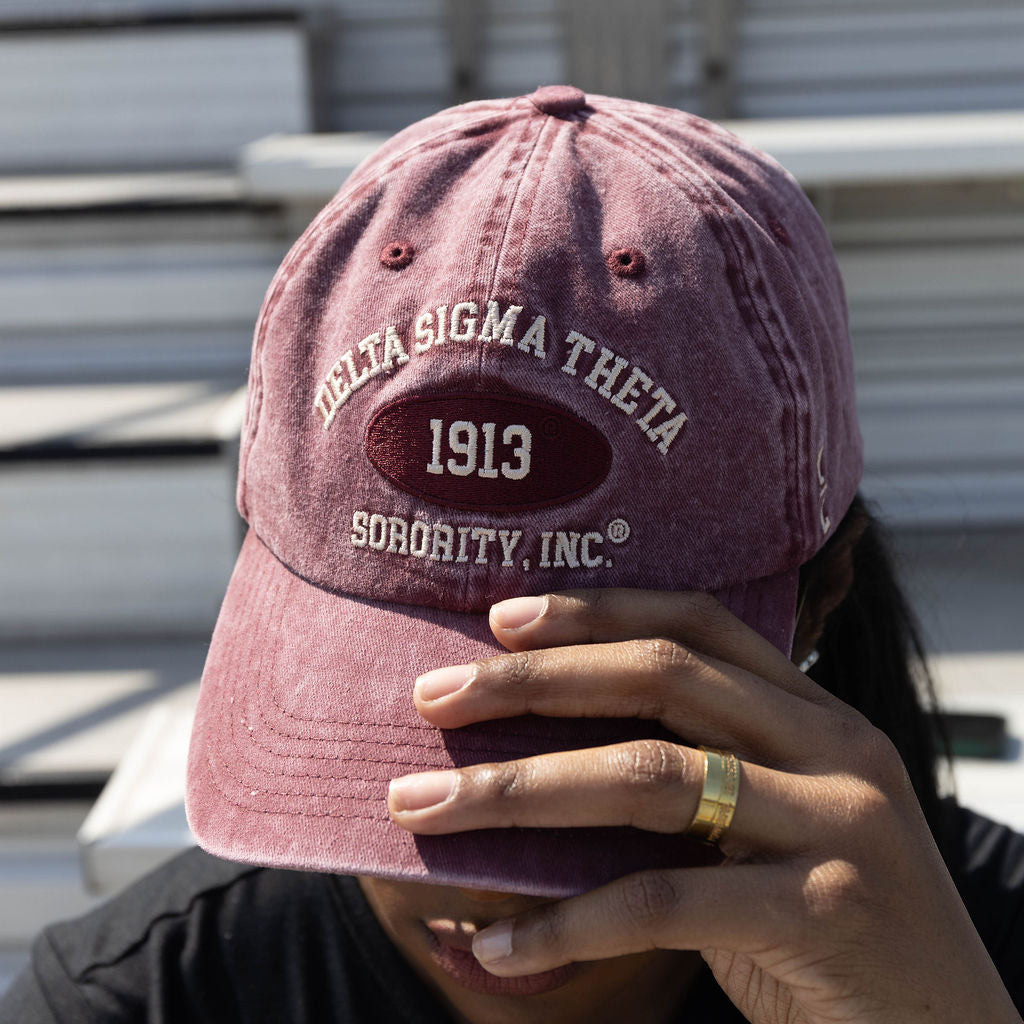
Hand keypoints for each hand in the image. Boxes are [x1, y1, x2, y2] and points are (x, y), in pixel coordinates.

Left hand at [387, 589, 1020, 1023]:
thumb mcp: (769, 835)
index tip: (500, 617)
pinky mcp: (825, 912)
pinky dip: (565, 922)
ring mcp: (838, 825)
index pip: (697, 625)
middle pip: (659, 679)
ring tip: (420, 806)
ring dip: (517, 791)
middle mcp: (834, 747)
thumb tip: (539, 766)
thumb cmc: (831, 933)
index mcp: (816, 715)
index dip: (597, 611)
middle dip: (533, 682)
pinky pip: (662, 902)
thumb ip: (692, 787)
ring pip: (648, 778)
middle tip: (433, 696)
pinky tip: (496, 944)